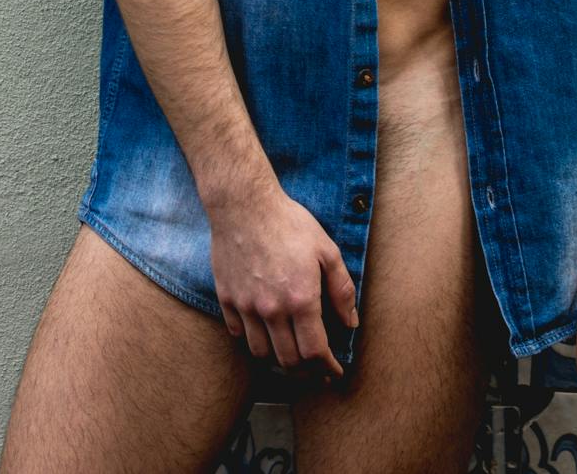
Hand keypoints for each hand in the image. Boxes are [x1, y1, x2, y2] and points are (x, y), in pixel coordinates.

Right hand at [206, 181, 357, 382]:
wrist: (243, 204)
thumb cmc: (288, 223)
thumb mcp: (327, 251)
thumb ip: (342, 290)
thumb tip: (350, 323)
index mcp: (300, 299)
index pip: (315, 353)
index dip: (327, 368)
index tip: (334, 372)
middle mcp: (271, 309)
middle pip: (288, 360)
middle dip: (306, 372)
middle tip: (316, 371)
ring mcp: (246, 305)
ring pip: (261, 353)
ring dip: (278, 361)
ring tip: (290, 356)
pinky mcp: (226, 297)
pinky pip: (237, 333)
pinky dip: (251, 340)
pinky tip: (263, 333)